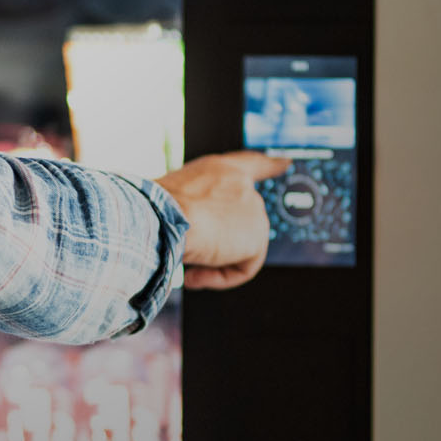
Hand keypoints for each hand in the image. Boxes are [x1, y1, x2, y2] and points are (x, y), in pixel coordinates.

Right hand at [154, 151, 290, 290]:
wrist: (162, 217)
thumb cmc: (155, 209)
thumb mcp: (172, 200)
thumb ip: (192, 210)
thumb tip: (193, 237)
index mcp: (219, 169)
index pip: (250, 164)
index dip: (268, 165)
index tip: (285, 163)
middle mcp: (241, 183)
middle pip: (245, 221)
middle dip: (219, 245)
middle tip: (190, 255)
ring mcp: (254, 208)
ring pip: (238, 249)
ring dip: (211, 262)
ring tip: (187, 265)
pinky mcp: (258, 235)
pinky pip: (243, 268)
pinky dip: (219, 277)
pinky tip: (196, 274)